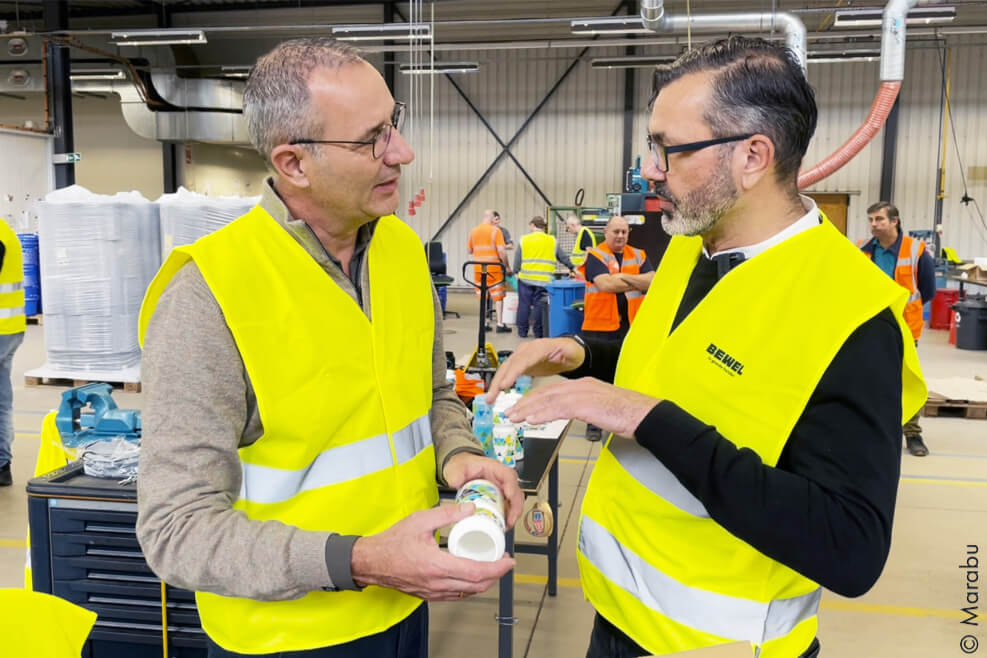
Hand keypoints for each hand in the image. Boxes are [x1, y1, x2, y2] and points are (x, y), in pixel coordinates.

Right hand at [351, 504, 514, 600]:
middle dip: (496, 575)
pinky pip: (456, 596)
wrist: (371, 561)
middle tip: (504, 562)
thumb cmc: (391, 543)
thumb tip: (470, 509)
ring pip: (467, 593)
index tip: (508, 560)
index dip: (497, 568)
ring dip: (484, 582)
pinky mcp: (428, 595)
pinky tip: (472, 576)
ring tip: (491, 567)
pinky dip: (469, 587)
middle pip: (477, 586)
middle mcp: (436, 583)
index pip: (476, 572)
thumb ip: (447, 514)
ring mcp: (433, 592)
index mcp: (436, 565)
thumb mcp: (420, 520)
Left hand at [443, 451, 522, 527]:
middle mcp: (501, 478)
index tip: (509, 496)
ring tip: (507, 524)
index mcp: (494, 468)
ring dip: (514, 513)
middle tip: (510, 518)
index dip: (511, 486)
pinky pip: (508, 507)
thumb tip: (456, 482)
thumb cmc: (463, 466)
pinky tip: (503, 524)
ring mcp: (501, 488)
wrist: (460, 470)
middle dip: (515, 506)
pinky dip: (508, 516)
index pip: (508, 475)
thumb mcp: (457, 468)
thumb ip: (456, 475)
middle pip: (516, 490)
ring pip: (515, 500)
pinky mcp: (499, 497)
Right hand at [485, 338, 584, 402]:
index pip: (521, 360)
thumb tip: (566, 354)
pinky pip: (507, 374)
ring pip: (504, 370)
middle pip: (508, 365)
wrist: (566, 350)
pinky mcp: (520, 365)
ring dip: (496, 384)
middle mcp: (526, 351)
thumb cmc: (568, 351)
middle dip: (498, 381)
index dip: (512, 373)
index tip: (504, 385)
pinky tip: (496, 394)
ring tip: (490, 398)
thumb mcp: (571, 351)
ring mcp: (521, 357)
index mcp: (538, 347)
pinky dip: (500, 384)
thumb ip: (568, 353)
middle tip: (492, 396)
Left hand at [505, 377, 658, 438]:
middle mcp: (581, 385)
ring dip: (529, 409)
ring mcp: (583, 393)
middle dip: (526, 403)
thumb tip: (574, 416)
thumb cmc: (628, 414)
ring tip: (515, 417)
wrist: (645, 415)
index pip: (553, 391)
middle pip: (546, 393)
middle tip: (510, 413)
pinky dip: (543, 413)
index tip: (522, 408)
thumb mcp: (601, 409)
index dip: (534, 399)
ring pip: (549, 399)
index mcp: (584, 385)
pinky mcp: (586, 404)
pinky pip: (559, 408)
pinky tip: (532, 419)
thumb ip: (585, 409)